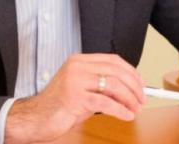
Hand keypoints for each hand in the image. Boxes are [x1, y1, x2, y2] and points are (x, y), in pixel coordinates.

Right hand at [4, 53, 145, 142]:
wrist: (36, 118)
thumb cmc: (58, 106)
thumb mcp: (83, 90)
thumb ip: (102, 86)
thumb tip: (128, 90)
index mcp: (79, 61)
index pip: (113, 60)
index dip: (131, 72)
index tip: (141, 84)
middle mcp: (77, 67)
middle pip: (116, 71)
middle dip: (134, 86)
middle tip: (142, 99)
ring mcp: (75, 81)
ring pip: (114, 85)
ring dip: (130, 99)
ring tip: (135, 109)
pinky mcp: (75, 97)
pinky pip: (106, 103)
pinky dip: (121, 110)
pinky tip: (126, 115)